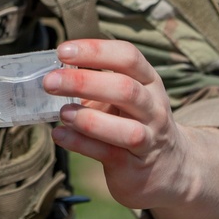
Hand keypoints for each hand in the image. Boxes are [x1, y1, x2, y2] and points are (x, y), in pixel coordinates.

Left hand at [45, 38, 191, 211]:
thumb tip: (54, 71)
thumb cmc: (134, 122)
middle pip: (125, 89)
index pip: (127, 57)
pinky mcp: (133, 165)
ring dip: (88, 119)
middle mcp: (153, 107)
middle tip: (50, 82)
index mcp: (149, 81)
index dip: (95, 51)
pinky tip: (60, 135)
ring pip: (125, 127)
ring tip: (62, 113)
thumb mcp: (125, 97)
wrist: (168, 167)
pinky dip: (81, 143)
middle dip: (83, 82)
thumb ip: (97, 83)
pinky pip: (108, 153)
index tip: (63, 51)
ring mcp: (148, 137)